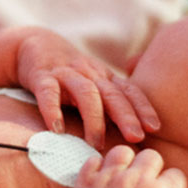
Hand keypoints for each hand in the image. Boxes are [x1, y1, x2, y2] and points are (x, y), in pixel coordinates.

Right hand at [15, 30, 159, 147]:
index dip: (143, 108)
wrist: (34, 44)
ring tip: (96, 143)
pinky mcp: (42, 76)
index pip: (129, 91)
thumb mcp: (93, 82)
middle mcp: (89, 74)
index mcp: (104, 78)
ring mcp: (66, 74)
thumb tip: (133, 136)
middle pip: (112, 94)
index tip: (154, 128)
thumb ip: (110, 102)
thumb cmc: (68, 74)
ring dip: (93, 119)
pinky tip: (57, 129)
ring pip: (86, 93)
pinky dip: (53, 111)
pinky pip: (49, 93)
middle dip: (126, 116)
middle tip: (135, 137)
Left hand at [64, 146, 185, 187]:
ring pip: (122, 152)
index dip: (171, 186)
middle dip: (151, 168)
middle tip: (144, 184)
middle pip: (152, 156)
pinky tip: (100, 179)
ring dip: (124, 162)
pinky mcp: (88, 181)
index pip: (176, 175)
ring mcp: (111, 178)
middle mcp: (138, 180)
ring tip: (121, 176)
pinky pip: (93, 160)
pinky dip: (96, 167)